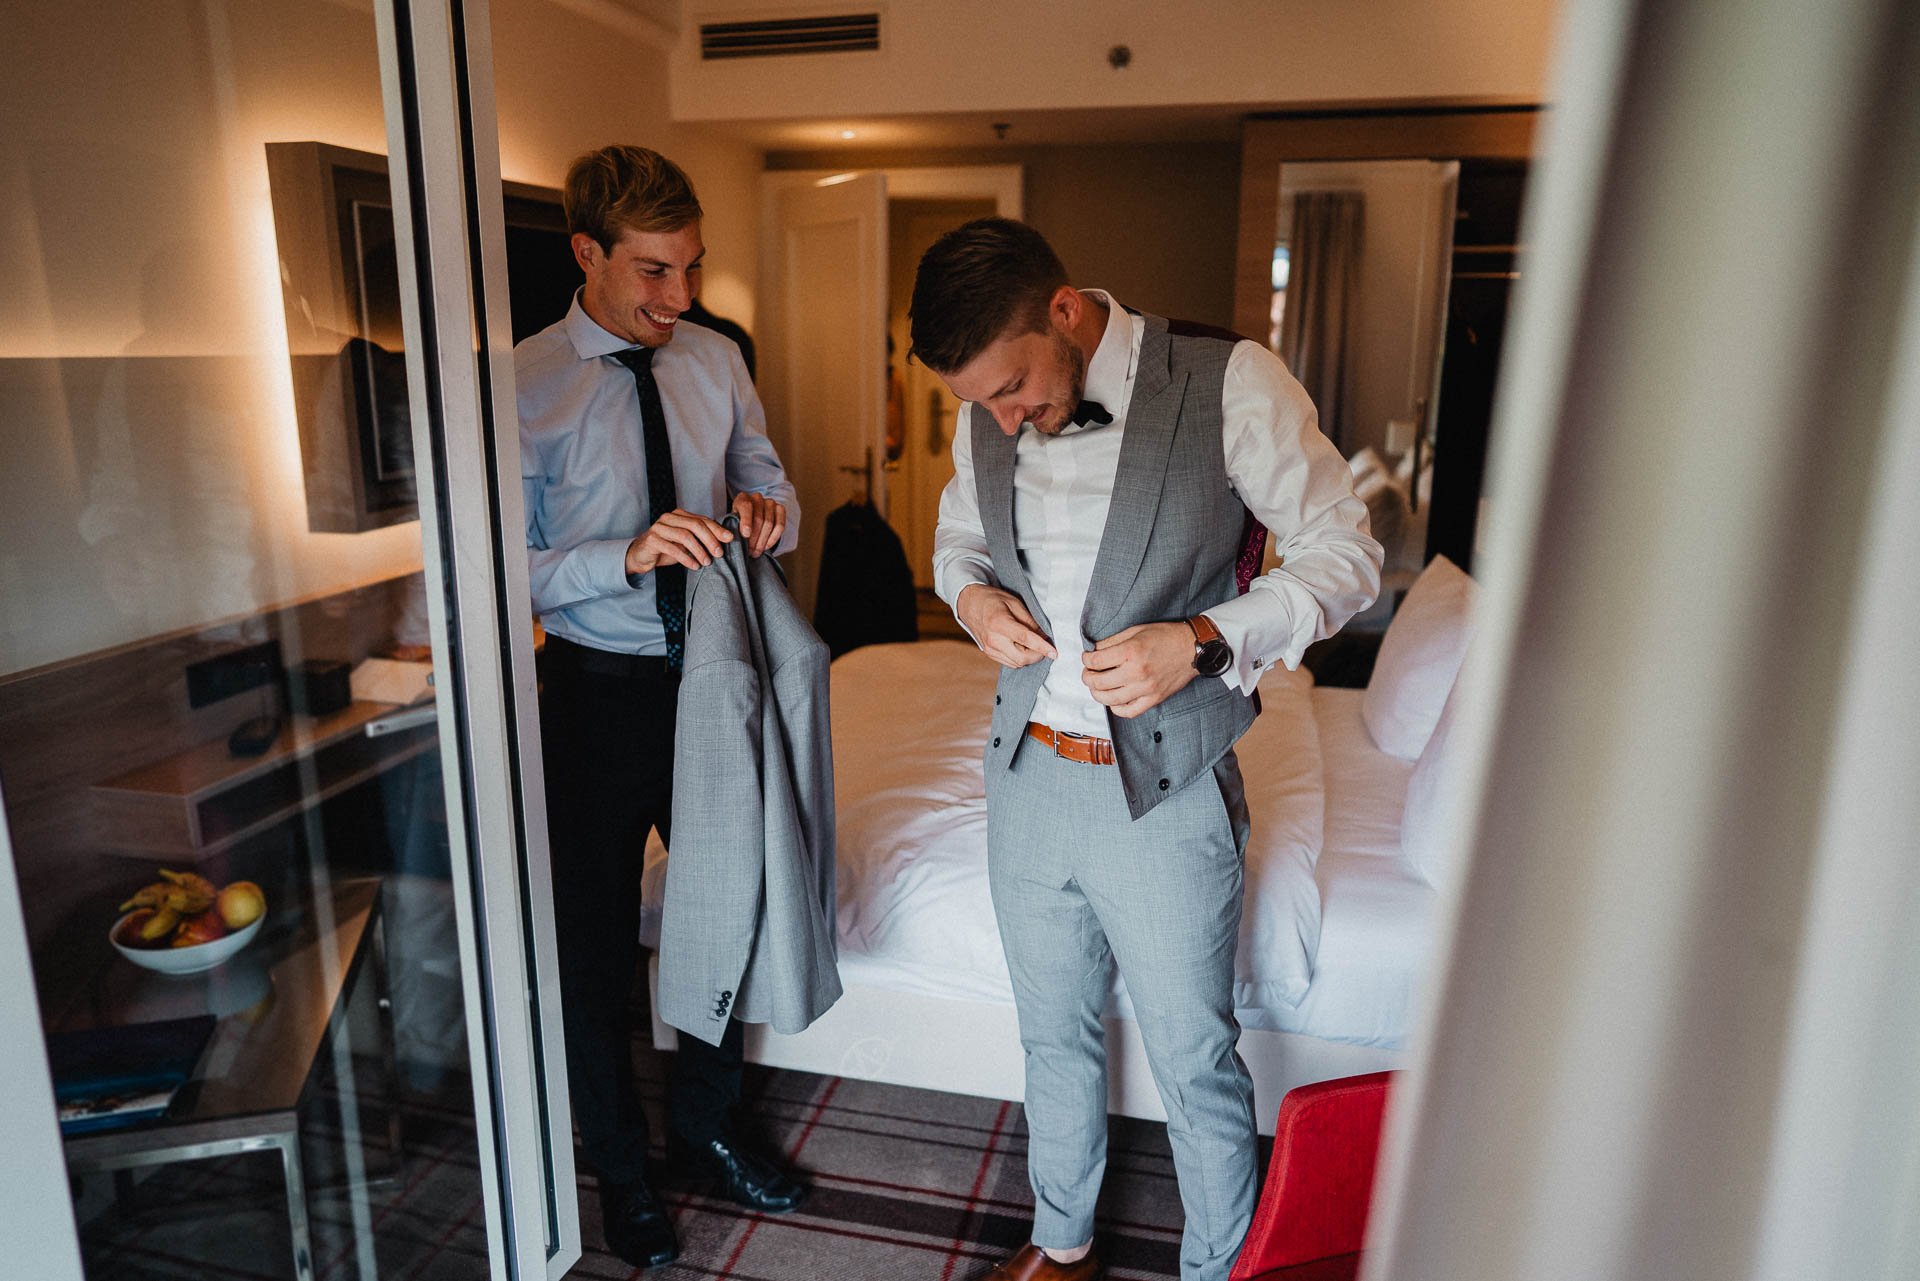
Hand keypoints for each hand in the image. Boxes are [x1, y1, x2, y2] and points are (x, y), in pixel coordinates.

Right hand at [625, 509, 731, 574]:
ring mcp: (659, 527)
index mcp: (679, 515)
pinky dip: (686, 558)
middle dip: (710, 539)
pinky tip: (694, 566)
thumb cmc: (666, 549)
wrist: (640, 556)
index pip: (702, 520)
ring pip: (685, 536)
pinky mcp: (652, 540)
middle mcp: (669, 518)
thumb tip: (725, 540)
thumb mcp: (686, 543)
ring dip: (699, 550)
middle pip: (695, 525)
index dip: (717, 529)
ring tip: (707, 562)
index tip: (730, 539)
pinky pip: (672, 548)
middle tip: (719, 553)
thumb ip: (700, 538)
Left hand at [731, 491, 787, 557]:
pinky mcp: (780, 509)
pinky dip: (773, 538)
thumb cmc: (740, 523)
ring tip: (757, 552)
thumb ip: (731, 528)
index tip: (745, 535)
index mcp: (743, 498)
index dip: (746, 521)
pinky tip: (767, 546)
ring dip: (763, 541)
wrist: (753, 519)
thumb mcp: (732, 523)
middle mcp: (757, 498)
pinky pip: (780, 525)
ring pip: (769, 523)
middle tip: (750, 551)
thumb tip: (732, 539)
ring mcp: (770, 502)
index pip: (746, 506)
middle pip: (759, 518)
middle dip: (754, 538)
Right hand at [956, 584, 1057, 668]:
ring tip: (1033, 645)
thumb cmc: (992, 600)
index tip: (1054, 653)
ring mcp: (989, 649)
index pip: (1025, 639)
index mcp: (999, 623)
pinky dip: (1020, 658)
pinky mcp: (989, 653)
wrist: (969, 604)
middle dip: (1038, 655)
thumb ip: (1029, 620)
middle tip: (1045, 646)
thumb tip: (1043, 635)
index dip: (1042, 647)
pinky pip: (1009, 662)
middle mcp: (993, 639)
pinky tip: (1022, 647)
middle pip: (1021, 658)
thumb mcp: (1014, 602)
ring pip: (1017, 663)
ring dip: (1029, 657)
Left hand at [1082, 621, 1198, 717]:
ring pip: (1109, 700)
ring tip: (1097, 687)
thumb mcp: (1136, 630)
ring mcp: (1145, 688)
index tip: (1087, 658)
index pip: (1095, 661)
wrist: (1192, 648)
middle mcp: (1136, 672)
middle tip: (1088, 673)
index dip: (1086, 659)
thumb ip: (1112, 641)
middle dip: (1087, 677)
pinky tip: (1113, 700)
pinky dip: (1116, 708)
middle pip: (1098, 682)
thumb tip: (1094, 651)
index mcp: (1130, 652)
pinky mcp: (1154, 699)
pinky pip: (1129, 711)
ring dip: (1097, 694)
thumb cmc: (1166, 637)